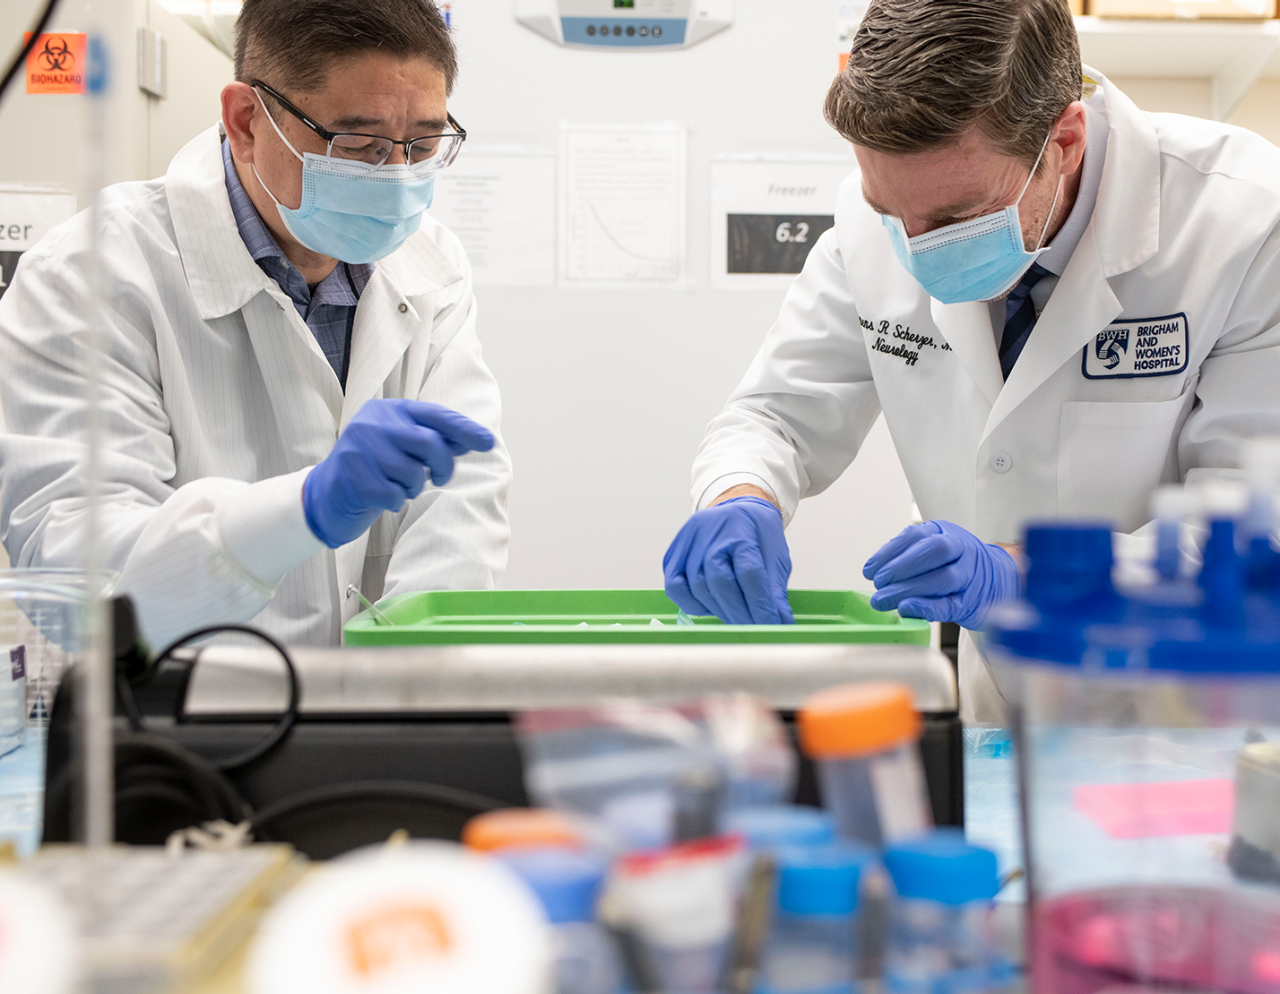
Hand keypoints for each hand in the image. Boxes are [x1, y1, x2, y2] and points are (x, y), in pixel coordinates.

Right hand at [304, 399, 494, 547]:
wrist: (326, 494)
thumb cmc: (374, 470)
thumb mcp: (404, 449)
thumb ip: (434, 441)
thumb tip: (474, 439)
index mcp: (390, 410)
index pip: (436, 415)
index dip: (465, 429)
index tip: (489, 443)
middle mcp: (373, 423)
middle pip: (430, 443)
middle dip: (444, 466)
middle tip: (440, 478)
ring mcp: (359, 448)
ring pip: (413, 473)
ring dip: (414, 488)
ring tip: (399, 487)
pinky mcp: (350, 476)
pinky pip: (393, 495)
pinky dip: (395, 502)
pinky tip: (382, 498)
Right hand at [663, 496, 794, 624]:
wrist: (734, 510)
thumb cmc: (756, 534)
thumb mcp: (775, 557)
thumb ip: (775, 592)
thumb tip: (782, 626)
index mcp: (739, 529)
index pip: (749, 573)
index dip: (760, 605)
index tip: (771, 628)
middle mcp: (709, 534)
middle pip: (720, 582)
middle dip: (740, 614)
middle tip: (755, 631)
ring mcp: (687, 544)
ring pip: (698, 588)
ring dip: (720, 612)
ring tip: (737, 621)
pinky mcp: (672, 556)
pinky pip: (676, 588)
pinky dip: (692, 604)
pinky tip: (710, 607)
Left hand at [863, 520, 1020, 629]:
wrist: (996, 580)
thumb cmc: (956, 564)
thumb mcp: (934, 548)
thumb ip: (907, 555)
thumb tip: (873, 570)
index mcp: (946, 532)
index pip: (916, 535)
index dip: (890, 552)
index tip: (870, 569)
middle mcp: (961, 549)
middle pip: (934, 552)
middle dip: (901, 567)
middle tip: (878, 583)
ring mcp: (969, 575)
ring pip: (942, 579)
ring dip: (908, 590)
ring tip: (883, 600)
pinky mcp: (971, 601)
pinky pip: (949, 604)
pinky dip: (926, 608)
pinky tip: (906, 609)